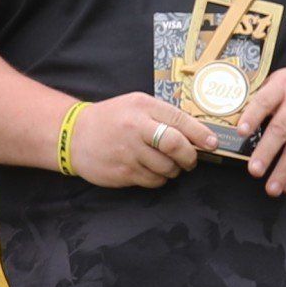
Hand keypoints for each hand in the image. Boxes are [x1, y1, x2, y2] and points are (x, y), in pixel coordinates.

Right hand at [70, 94, 216, 187]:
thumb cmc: (111, 119)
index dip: (201, 135)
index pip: (179, 121)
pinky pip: (153, 181)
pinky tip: (150, 170)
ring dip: (173, 170)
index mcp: (142, 106)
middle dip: (190, 157)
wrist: (73, 135)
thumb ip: (163, 116)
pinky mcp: (123, 172)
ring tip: (166, 164)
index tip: (212, 144)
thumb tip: (196, 135)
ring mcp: (129, 152)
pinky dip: (158, 179)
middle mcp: (136, 128)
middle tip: (191, 160)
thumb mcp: (135, 106)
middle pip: (176, 146)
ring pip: (167, 168)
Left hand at [240, 67, 285, 195]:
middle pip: (281, 129)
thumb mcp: (285, 79)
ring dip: (284, 171)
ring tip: (271, 188)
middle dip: (266, 152)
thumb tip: (238, 116)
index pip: (265, 100)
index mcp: (284, 85)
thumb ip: (265, 95)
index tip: (241, 132)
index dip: (252, 116)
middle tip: (254, 170)